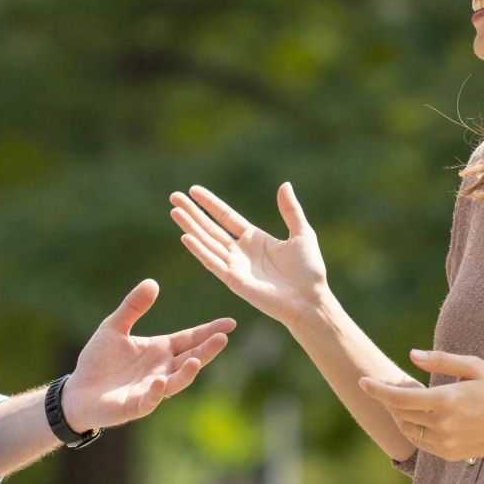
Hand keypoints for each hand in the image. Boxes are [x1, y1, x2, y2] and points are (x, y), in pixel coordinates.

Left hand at [64, 279, 235, 430]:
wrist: (77, 391)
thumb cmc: (98, 360)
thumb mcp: (114, 327)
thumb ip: (133, 307)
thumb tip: (153, 282)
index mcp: (160, 350)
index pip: (190, 339)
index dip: (209, 332)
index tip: (230, 323)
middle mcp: (162, 369)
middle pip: (190, 358)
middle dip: (206, 350)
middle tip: (222, 339)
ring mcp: (151, 389)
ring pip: (176, 381)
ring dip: (187, 373)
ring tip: (196, 361)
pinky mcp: (135, 405)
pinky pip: (149, 400)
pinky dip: (155, 392)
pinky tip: (159, 382)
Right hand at [169, 182, 327, 326]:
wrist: (309, 299)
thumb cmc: (309, 271)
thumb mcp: (301, 233)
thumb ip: (290, 210)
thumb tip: (284, 184)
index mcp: (255, 239)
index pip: (226, 217)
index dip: (210, 204)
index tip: (194, 190)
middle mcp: (240, 251)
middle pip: (210, 227)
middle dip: (192, 212)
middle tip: (174, 197)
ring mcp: (235, 266)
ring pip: (207, 242)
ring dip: (190, 226)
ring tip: (174, 211)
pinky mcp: (234, 280)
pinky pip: (213, 263)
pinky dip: (199, 250)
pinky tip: (185, 237)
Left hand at [358, 349, 483, 461]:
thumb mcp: (473, 366)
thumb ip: (440, 360)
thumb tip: (411, 355)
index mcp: (446, 400)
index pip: (400, 398)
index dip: (378, 390)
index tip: (363, 381)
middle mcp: (443, 425)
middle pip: (400, 413)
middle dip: (389, 399)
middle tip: (392, 385)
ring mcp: (446, 443)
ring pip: (407, 430)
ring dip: (400, 415)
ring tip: (406, 399)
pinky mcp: (450, 455)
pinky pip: (421, 442)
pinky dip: (413, 429)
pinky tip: (419, 416)